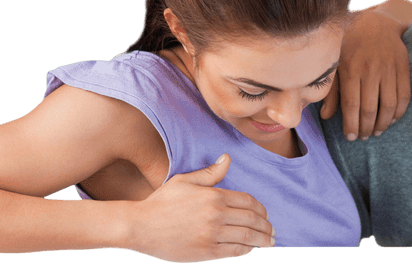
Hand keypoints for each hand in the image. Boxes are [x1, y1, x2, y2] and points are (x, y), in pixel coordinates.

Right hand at [126, 154, 274, 261]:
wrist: (139, 227)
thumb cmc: (161, 203)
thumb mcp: (185, 181)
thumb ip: (210, 173)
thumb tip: (227, 158)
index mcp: (214, 196)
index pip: (249, 202)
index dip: (261, 210)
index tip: (265, 215)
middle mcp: (216, 214)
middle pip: (253, 219)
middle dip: (266, 226)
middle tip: (272, 232)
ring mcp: (212, 234)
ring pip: (248, 237)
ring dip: (262, 240)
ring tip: (268, 242)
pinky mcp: (206, 252)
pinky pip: (235, 251)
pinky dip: (247, 250)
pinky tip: (249, 249)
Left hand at [319, 7, 410, 139]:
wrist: (377, 21)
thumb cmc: (351, 43)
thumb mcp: (335, 62)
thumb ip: (331, 89)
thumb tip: (326, 116)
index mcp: (351, 68)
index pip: (351, 105)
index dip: (351, 125)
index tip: (350, 137)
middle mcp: (370, 69)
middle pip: (369, 109)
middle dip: (366, 128)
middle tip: (363, 137)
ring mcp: (389, 68)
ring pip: (388, 105)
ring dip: (383, 124)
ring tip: (377, 131)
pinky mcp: (403, 66)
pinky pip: (404, 95)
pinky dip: (399, 112)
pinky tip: (392, 119)